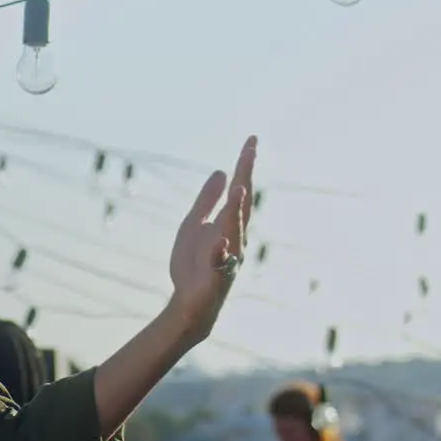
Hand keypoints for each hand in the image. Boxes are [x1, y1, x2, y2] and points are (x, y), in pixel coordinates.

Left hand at [167, 136, 256, 342]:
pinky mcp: (217, 275)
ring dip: (236, 209)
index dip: (245, 164)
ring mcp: (228, 256)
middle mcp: (234, 236)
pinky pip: (221, 262)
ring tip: (238, 186)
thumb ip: (207, 200)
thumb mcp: (194, 224)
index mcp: (228, 222)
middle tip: (250, 150)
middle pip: (242, 203)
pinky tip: (219, 238)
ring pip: (235, 230)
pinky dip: (221, 250)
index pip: (239, 188)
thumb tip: (221, 171)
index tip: (251, 140)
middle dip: (246, 177)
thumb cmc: (194, 264)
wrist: (189, 301)